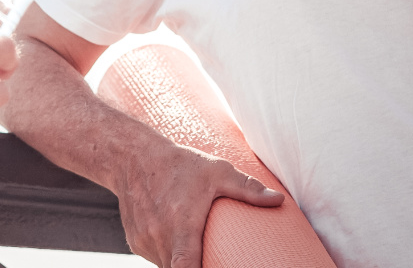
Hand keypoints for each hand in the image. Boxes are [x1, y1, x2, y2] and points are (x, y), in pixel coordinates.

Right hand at [114, 140, 283, 267]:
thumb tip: (279, 200)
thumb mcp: (216, 171)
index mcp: (180, 225)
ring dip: (181, 263)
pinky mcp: (134, 241)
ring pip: (166, 266)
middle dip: (196, 267)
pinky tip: (175, 237)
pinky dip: (167, 255)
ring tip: (196, 246)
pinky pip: (155, 258)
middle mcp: (158, 236)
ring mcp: (144, 241)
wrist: (133, 156)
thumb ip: (247, 188)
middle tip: (213, 259)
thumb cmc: (179, 164)